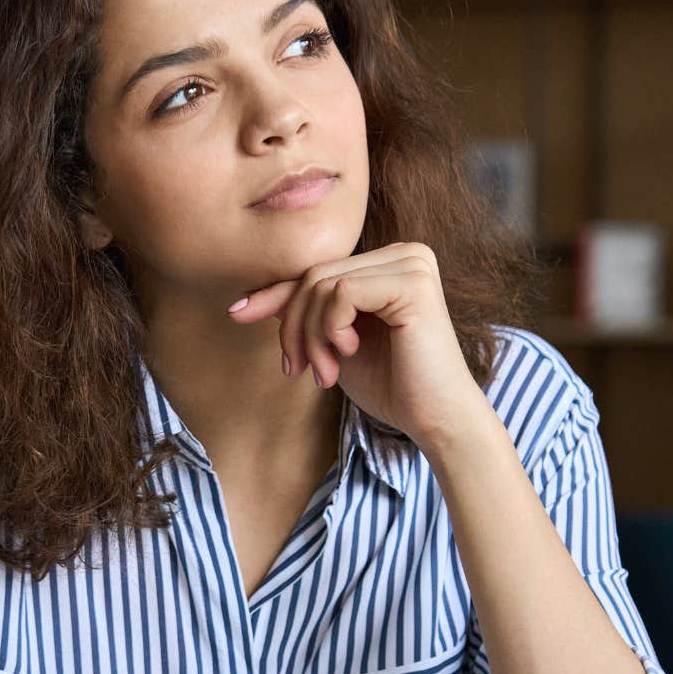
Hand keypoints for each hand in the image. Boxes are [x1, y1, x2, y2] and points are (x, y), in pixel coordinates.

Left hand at [225, 241, 485, 447]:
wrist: (435, 420)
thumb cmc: (391, 386)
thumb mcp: (334, 343)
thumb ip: (306, 315)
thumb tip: (248, 299)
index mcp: (389, 263)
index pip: (317, 270)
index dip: (274, 294)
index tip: (237, 314)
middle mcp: (404, 253)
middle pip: (315, 275)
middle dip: (294, 327)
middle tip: (297, 371)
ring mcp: (412, 263)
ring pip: (323, 284)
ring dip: (311, 336)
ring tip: (325, 374)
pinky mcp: (412, 282)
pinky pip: (342, 292)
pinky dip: (330, 328)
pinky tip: (347, 354)